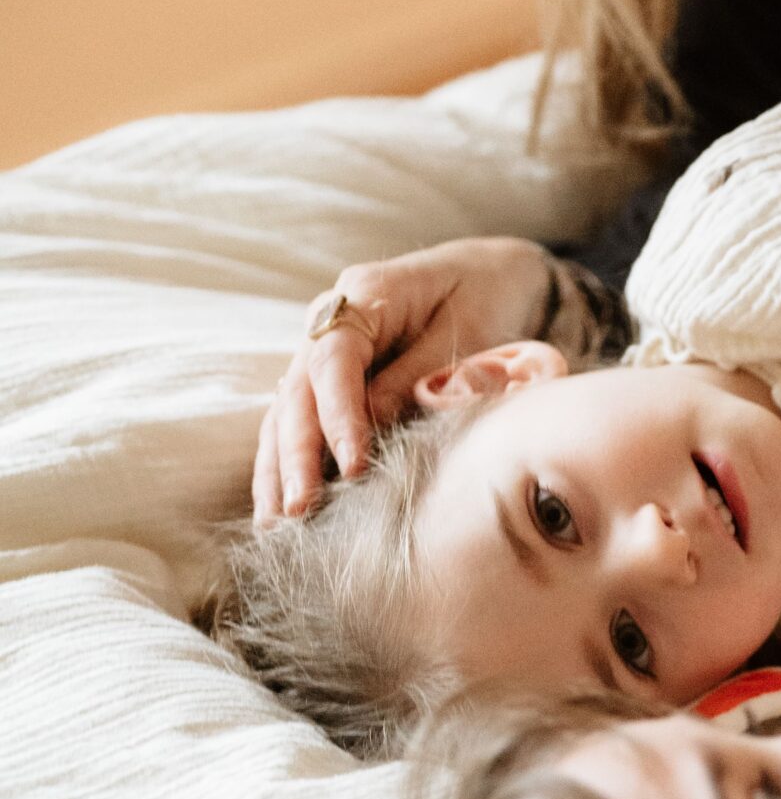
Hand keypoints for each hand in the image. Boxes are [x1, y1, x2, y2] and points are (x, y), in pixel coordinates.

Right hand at [253, 237, 561, 522]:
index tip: (352, 467)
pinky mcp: (328, 381)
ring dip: (277, 470)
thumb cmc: (483, 296)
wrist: (488, 274)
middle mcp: (330, 322)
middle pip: (297, 391)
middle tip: (299, 511)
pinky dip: (285, 465)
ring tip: (275, 525)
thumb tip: (373, 426)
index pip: (334, 361)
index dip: (338, 417)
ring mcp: (322, 351)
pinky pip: (296, 424)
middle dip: (295, 455)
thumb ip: (418, 375)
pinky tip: (278, 509)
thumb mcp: (465, 328)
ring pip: (284, 411)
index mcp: (363, 295)